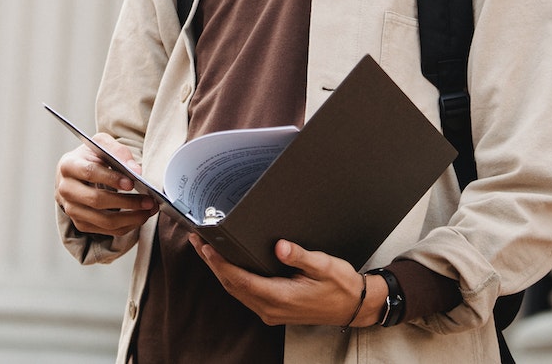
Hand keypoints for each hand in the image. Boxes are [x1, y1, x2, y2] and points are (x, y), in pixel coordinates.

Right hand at [55, 134, 157, 236]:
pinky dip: (127, 226)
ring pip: (103, 220)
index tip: (132, 183)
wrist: (77, 173)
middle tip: (149, 200)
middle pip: (96, 200)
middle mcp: (66, 189)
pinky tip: (140, 217)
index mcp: (68, 166)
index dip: (111, 178)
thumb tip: (136, 171)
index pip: (89, 173)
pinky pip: (107, 231)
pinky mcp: (81, 224)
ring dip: (131, 218)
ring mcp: (71, 210)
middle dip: (126, 202)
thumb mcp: (102, 144)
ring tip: (149, 209)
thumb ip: (118, 151)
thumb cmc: (91, 157)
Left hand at [189, 236, 381, 326]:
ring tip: (205, 248)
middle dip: (212, 262)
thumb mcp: (324, 266)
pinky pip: (244, 293)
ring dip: (219, 269)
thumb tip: (279, 246)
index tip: (206, 246)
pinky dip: (231, 276)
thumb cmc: (341, 286)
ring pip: (236, 290)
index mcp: (280, 298)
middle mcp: (270, 308)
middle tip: (196, 239)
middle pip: (232, 284)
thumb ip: (300, 256)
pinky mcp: (273, 309)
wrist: (354, 307)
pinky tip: (226, 263)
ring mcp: (270, 311)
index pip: (240, 279)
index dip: (220, 263)